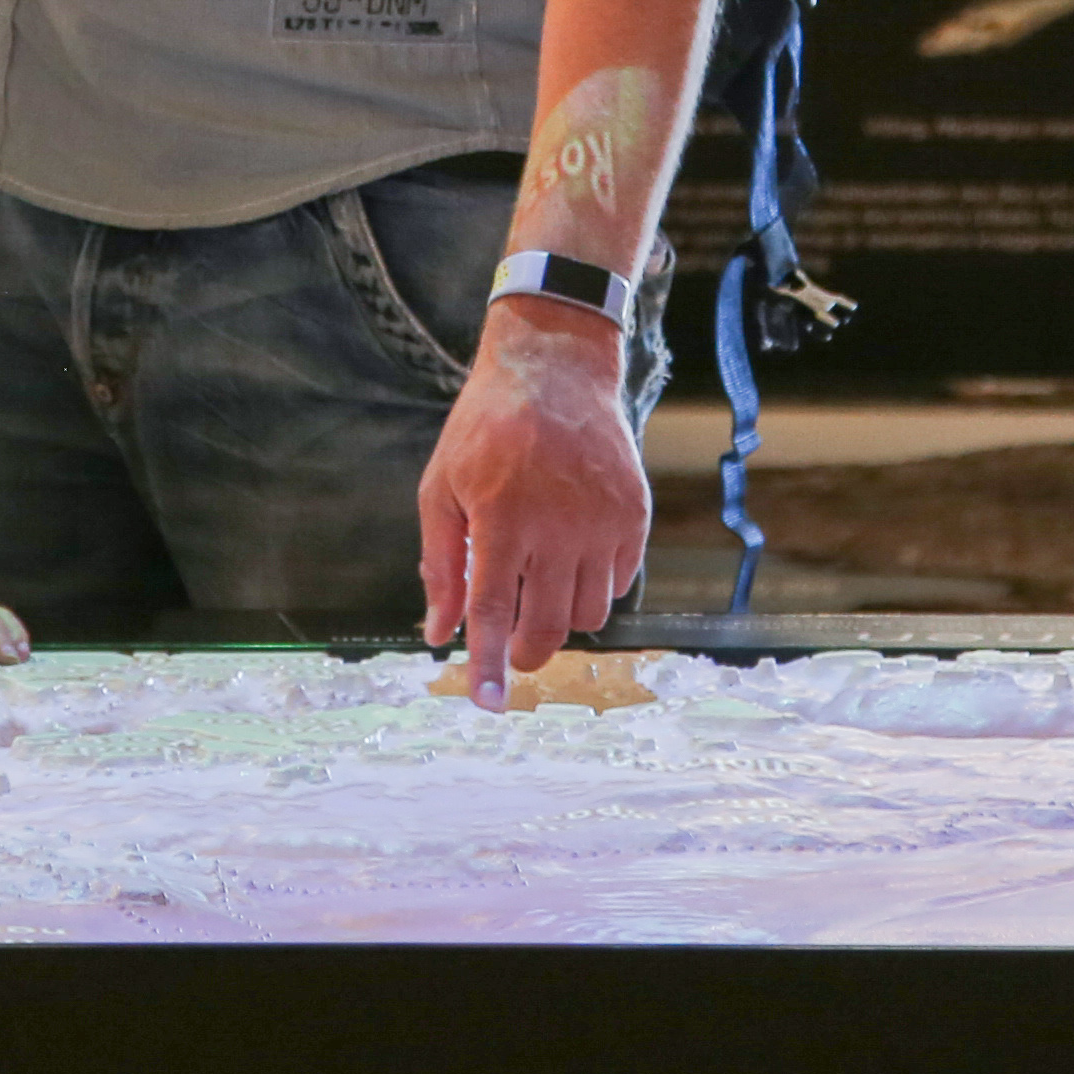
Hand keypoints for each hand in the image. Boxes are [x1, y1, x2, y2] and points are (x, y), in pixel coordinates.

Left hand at [418, 297, 649, 708]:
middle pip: (549, 627)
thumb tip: (438, 634)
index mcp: (502, 518)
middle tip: (512, 644)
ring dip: (561, 615)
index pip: (493, 611)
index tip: (487, 705)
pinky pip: (618, 583)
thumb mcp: (442, 486)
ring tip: (540, 578)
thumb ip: (440, 563)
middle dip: (527, 652)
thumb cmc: (486, 429)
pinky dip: (593, 585)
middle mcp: (558, 525)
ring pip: (589, 614)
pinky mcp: (634, 515)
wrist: (557, 367)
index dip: (487, 665)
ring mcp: (603, 521)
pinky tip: (571, 553)